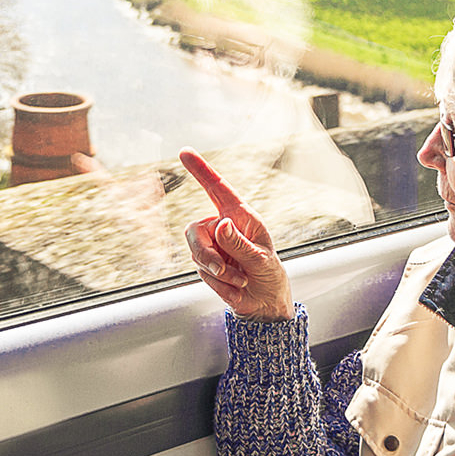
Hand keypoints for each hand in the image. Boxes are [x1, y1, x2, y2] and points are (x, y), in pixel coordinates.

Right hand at [179, 148, 293, 321]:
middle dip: (205, 253)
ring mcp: (212, 246)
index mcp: (241, 217)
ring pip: (195, 252)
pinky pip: (201, 271)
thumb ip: (240, 244)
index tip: (185, 153)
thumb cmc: (269, 275)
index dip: (201, 170)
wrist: (264, 302)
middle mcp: (223, 227)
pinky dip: (219, 283)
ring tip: (239, 278)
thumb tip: (221, 225)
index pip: (218, 189)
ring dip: (217, 271)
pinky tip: (235, 284)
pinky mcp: (206, 264)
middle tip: (221, 269)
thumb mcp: (261, 260)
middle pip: (194, 230)